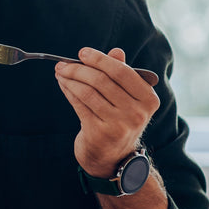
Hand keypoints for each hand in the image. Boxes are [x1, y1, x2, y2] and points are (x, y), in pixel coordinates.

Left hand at [55, 47, 159, 177]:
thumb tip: (116, 51)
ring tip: (60, 73)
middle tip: (63, 64)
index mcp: (148, 99)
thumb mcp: (126, 98)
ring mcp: (119, 125)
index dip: (100, 59)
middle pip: (101, 80)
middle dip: (78, 69)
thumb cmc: (118, 120)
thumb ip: (122, 74)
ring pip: (88, 92)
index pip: (122, 71)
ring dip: (69, 79)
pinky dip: (68, 92)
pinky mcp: (100, 133)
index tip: (82, 53)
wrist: (112, 157)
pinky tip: (63, 85)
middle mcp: (137, 113)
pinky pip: (79, 105)